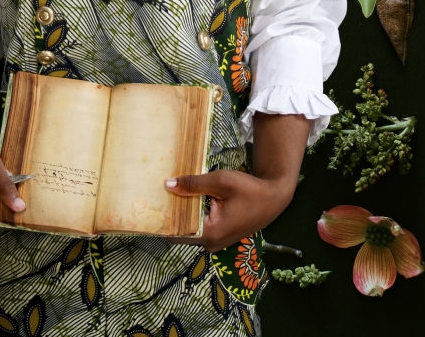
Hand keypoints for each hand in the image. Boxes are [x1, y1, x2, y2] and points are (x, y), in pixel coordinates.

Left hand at [164, 170, 293, 250]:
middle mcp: (210, 243)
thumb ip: (194, 184)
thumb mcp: (221, 182)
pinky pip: (198, 226)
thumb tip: (167, 185)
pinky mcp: (218, 235)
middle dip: (170, 212)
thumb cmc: (249, 190)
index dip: (163, 217)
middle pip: (180, 230)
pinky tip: (185, 196)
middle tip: (157, 192)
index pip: (175, 231)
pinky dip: (191, 213)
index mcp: (209, 234)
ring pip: (188, 228)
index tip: (151, 201)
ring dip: (181, 211)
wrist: (273, 198)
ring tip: (168, 191)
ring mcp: (214, 241)